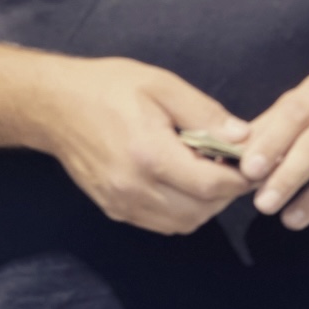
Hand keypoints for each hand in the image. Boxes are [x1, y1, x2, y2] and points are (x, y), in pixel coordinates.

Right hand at [42, 56, 253, 234]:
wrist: (54, 105)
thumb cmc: (108, 87)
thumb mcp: (160, 85)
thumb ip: (203, 113)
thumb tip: (243, 137)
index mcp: (150, 155)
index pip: (211, 185)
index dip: (240, 178)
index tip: (254, 162)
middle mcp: (136, 188)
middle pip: (201, 210)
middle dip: (225, 192)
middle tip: (233, 165)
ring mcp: (122, 204)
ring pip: (183, 223)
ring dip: (204, 204)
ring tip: (208, 171)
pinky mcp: (114, 210)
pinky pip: (160, 223)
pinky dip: (181, 210)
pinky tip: (181, 181)